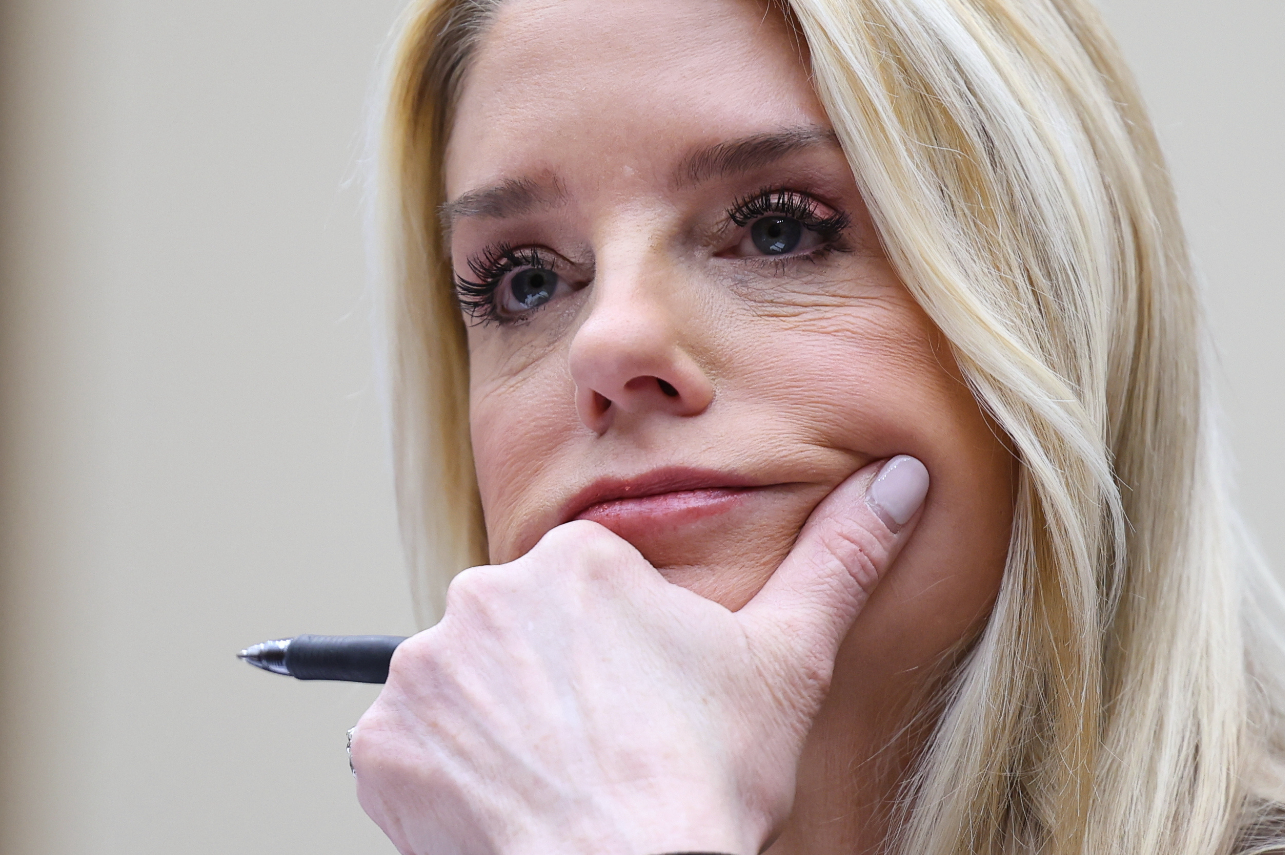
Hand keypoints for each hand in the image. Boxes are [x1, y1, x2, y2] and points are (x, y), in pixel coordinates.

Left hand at [350, 455, 930, 854]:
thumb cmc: (707, 780)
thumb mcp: (788, 660)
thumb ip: (840, 556)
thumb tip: (901, 479)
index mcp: (574, 561)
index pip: (585, 593)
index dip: (623, 658)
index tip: (646, 709)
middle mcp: (480, 598)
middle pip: (520, 636)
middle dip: (555, 686)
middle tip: (607, 748)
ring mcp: (423, 675)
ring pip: (464, 690)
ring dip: (499, 728)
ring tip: (559, 780)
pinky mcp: (382, 748)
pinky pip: (408, 749)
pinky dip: (445, 778)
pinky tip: (507, 805)